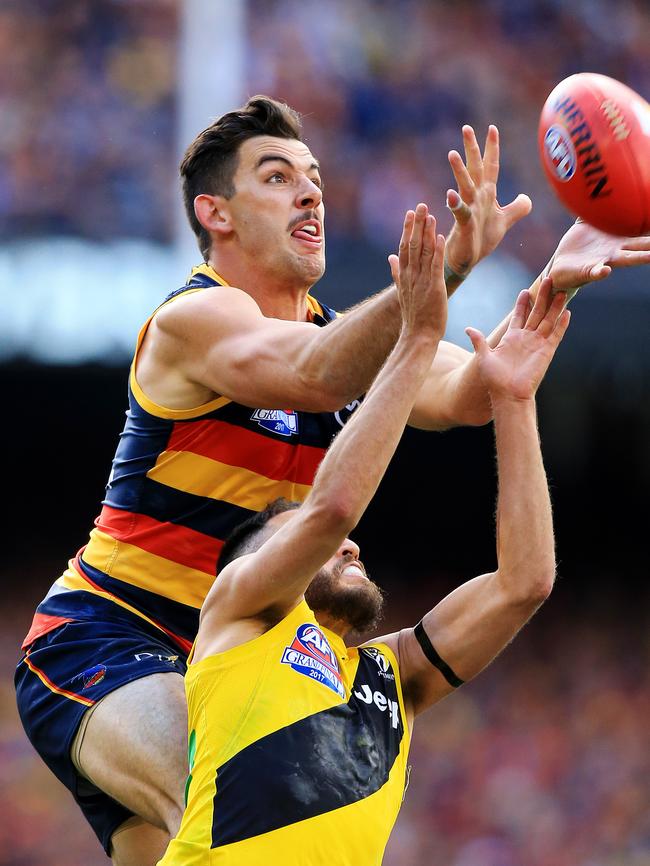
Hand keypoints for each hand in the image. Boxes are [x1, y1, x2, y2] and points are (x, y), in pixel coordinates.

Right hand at [388, 203, 447, 341]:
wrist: (418, 336)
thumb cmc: (414, 317)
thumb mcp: (402, 291)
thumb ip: (396, 272)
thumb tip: (390, 257)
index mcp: (404, 276)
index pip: (403, 248)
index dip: (407, 229)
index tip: (410, 213)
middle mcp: (410, 276)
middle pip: (411, 245)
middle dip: (416, 225)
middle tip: (420, 206)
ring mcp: (421, 281)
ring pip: (422, 252)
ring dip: (426, 232)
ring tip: (430, 214)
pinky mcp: (434, 287)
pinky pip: (435, 265)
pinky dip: (437, 250)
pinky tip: (440, 235)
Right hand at [445, 125, 531, 280]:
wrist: (468, 259)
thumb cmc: (482, 239)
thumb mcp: (505, 221)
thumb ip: (517, 208)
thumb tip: (527, 197)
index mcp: (486, 194)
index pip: (490, 166)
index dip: (492, 148)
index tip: (492, 128)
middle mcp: (477, 198)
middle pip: (475, 169)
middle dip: (471, 149)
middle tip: (466, 128)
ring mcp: (469, 210)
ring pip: (465, 186)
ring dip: (459, 171)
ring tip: (452, 154)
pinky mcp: (464, 225)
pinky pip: (459, 212)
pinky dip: (455, 204)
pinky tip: (450, 195)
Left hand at [465, 278, 569, 400]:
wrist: (507, 395)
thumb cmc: (494, 379)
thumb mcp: (484, 357)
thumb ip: (479, 341)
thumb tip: (469, 329)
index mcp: (511, 338)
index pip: (519, 316)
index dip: (522, 303)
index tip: (524, 290)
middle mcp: (526, 338)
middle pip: (536, 313)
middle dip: (541, 296)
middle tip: (547, 280)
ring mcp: (538, 344)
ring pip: (548, 320)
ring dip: (554, 306)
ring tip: (559, 290)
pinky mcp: (547, 352)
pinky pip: (556, 335)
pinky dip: (561, 324)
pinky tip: (567, 312)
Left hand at [546, 218, 649, 290]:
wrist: (561, 266)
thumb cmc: (578, 245)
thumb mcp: (587, 223)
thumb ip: (594, 208)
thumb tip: (595, 187)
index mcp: (618, 240)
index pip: (639, 232)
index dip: (648, 226)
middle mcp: (615, 251)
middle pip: (640, 245)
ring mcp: (603, 261)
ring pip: (625, 259)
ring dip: (638, 258)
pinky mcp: (588, 271)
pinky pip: (596, 272)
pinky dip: (600, 272)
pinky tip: (605, 270)